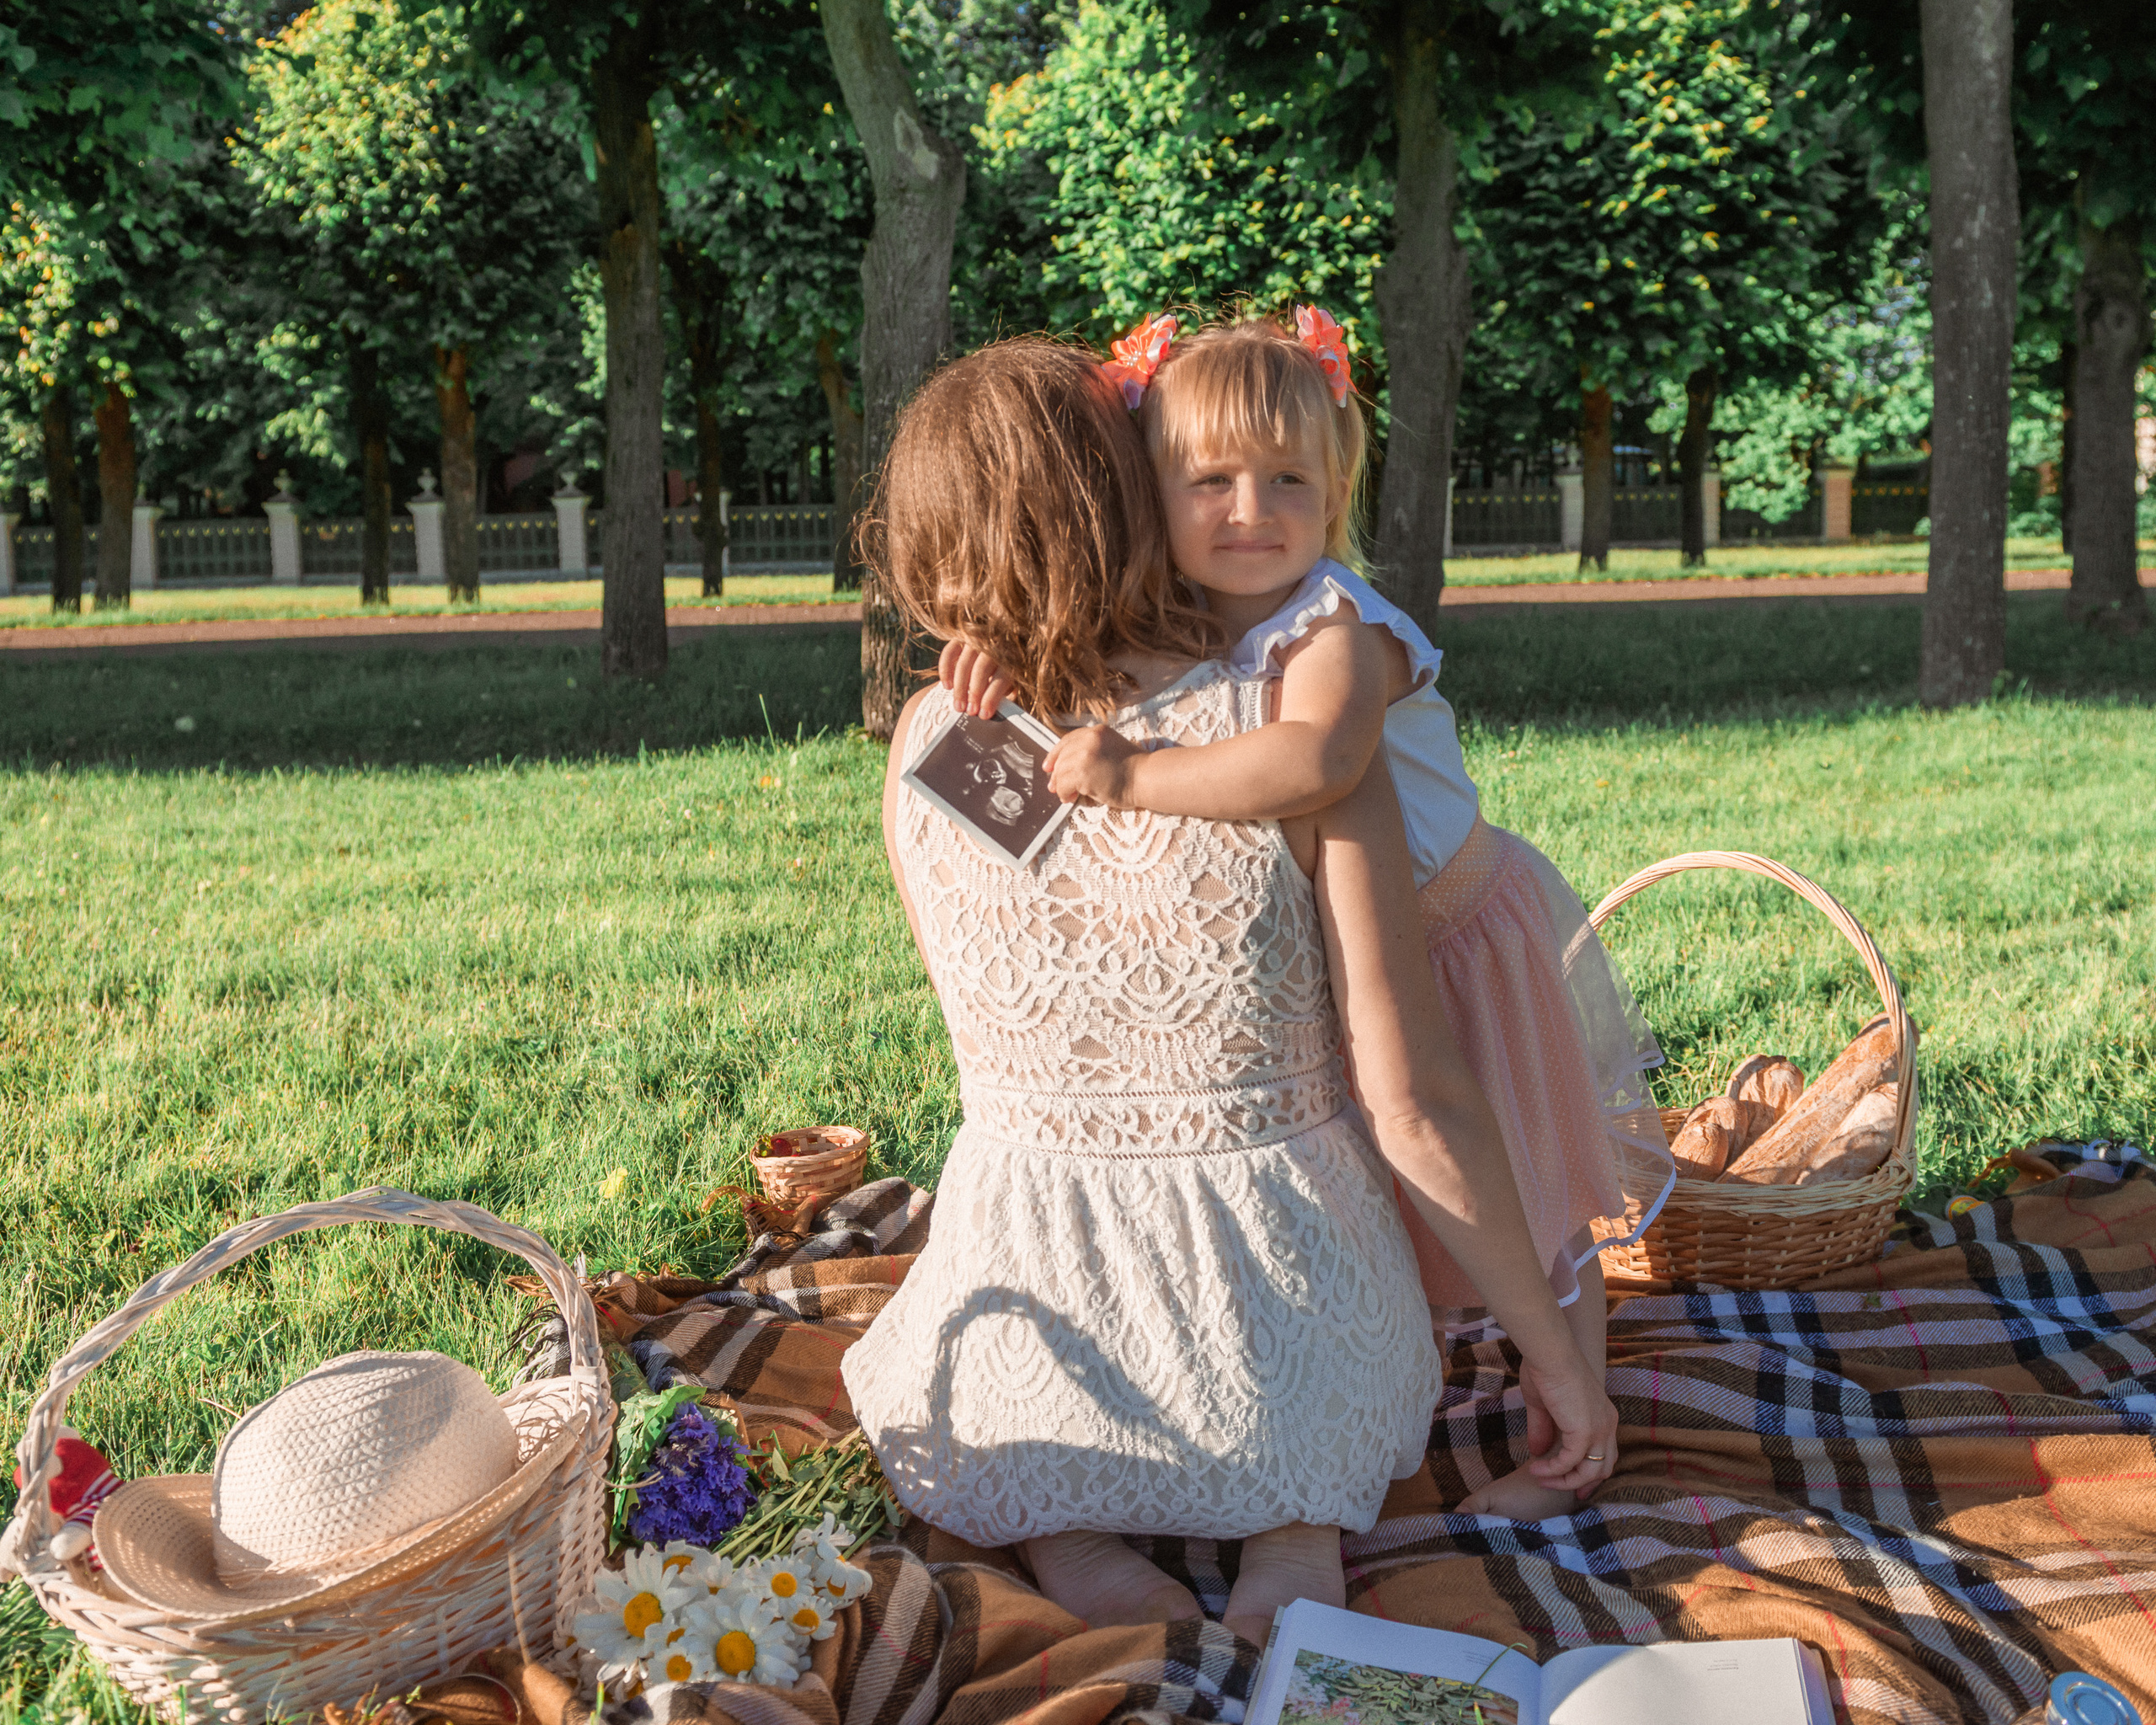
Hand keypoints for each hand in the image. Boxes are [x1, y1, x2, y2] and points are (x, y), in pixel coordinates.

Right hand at [939, 639, 1013, 717]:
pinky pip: (949, 652)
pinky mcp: (960, 637)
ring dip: (960, 687)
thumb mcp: (1009, 682)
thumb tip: (994, 713)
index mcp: (1011, 657)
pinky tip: (947, 687)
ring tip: (959, 707)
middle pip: (981, 670)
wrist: (998, 647)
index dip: (992, 697)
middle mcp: (994, 645)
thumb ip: (1003, 694)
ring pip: (964, 663)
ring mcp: (976, 639)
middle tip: (969, 712)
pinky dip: (945, 670)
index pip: (1001, 678)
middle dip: (974, 693)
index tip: (983, 715)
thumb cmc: (1004, 673)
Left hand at [1043, 724, 1141, 806]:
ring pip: (1060, 771)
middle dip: (1056, 773)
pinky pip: (1063, 784)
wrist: (1146, 778)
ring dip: (1061, 785)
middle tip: (1053, 786)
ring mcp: (1084, 755)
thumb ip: (1092, 750)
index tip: (1048, 766)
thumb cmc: (1134, 770)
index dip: (1056, 754)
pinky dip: (1064, 793)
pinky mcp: (1082, 772)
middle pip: (1062, 756)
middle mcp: (1089, 739)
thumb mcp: (1112, 748)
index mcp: (1097, 731)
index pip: (1069, 740)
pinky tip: (1070, 798)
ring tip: (1067, 795)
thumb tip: (1067, 767)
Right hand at [1516, 1347, 1617, 1497]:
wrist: (1550, 1353)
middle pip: (1605, 1467)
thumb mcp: (1544, 1406)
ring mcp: (1599, 1429)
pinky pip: (1570, 1463)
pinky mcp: (1585, 1432)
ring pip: (1592, 1471)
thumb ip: (1544, 1430)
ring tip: (1541, 1478)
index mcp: (1602, 1414)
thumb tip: (1536, 1452)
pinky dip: (1554, 1470)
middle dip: (1585, 1484)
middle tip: (1566, 1493)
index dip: (1592, 1472)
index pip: (1607, 1452)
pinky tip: (1537, 1468)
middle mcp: (1608, 1424)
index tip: (1577, 1486)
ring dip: (1565, 1481)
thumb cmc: (1546, 1369)